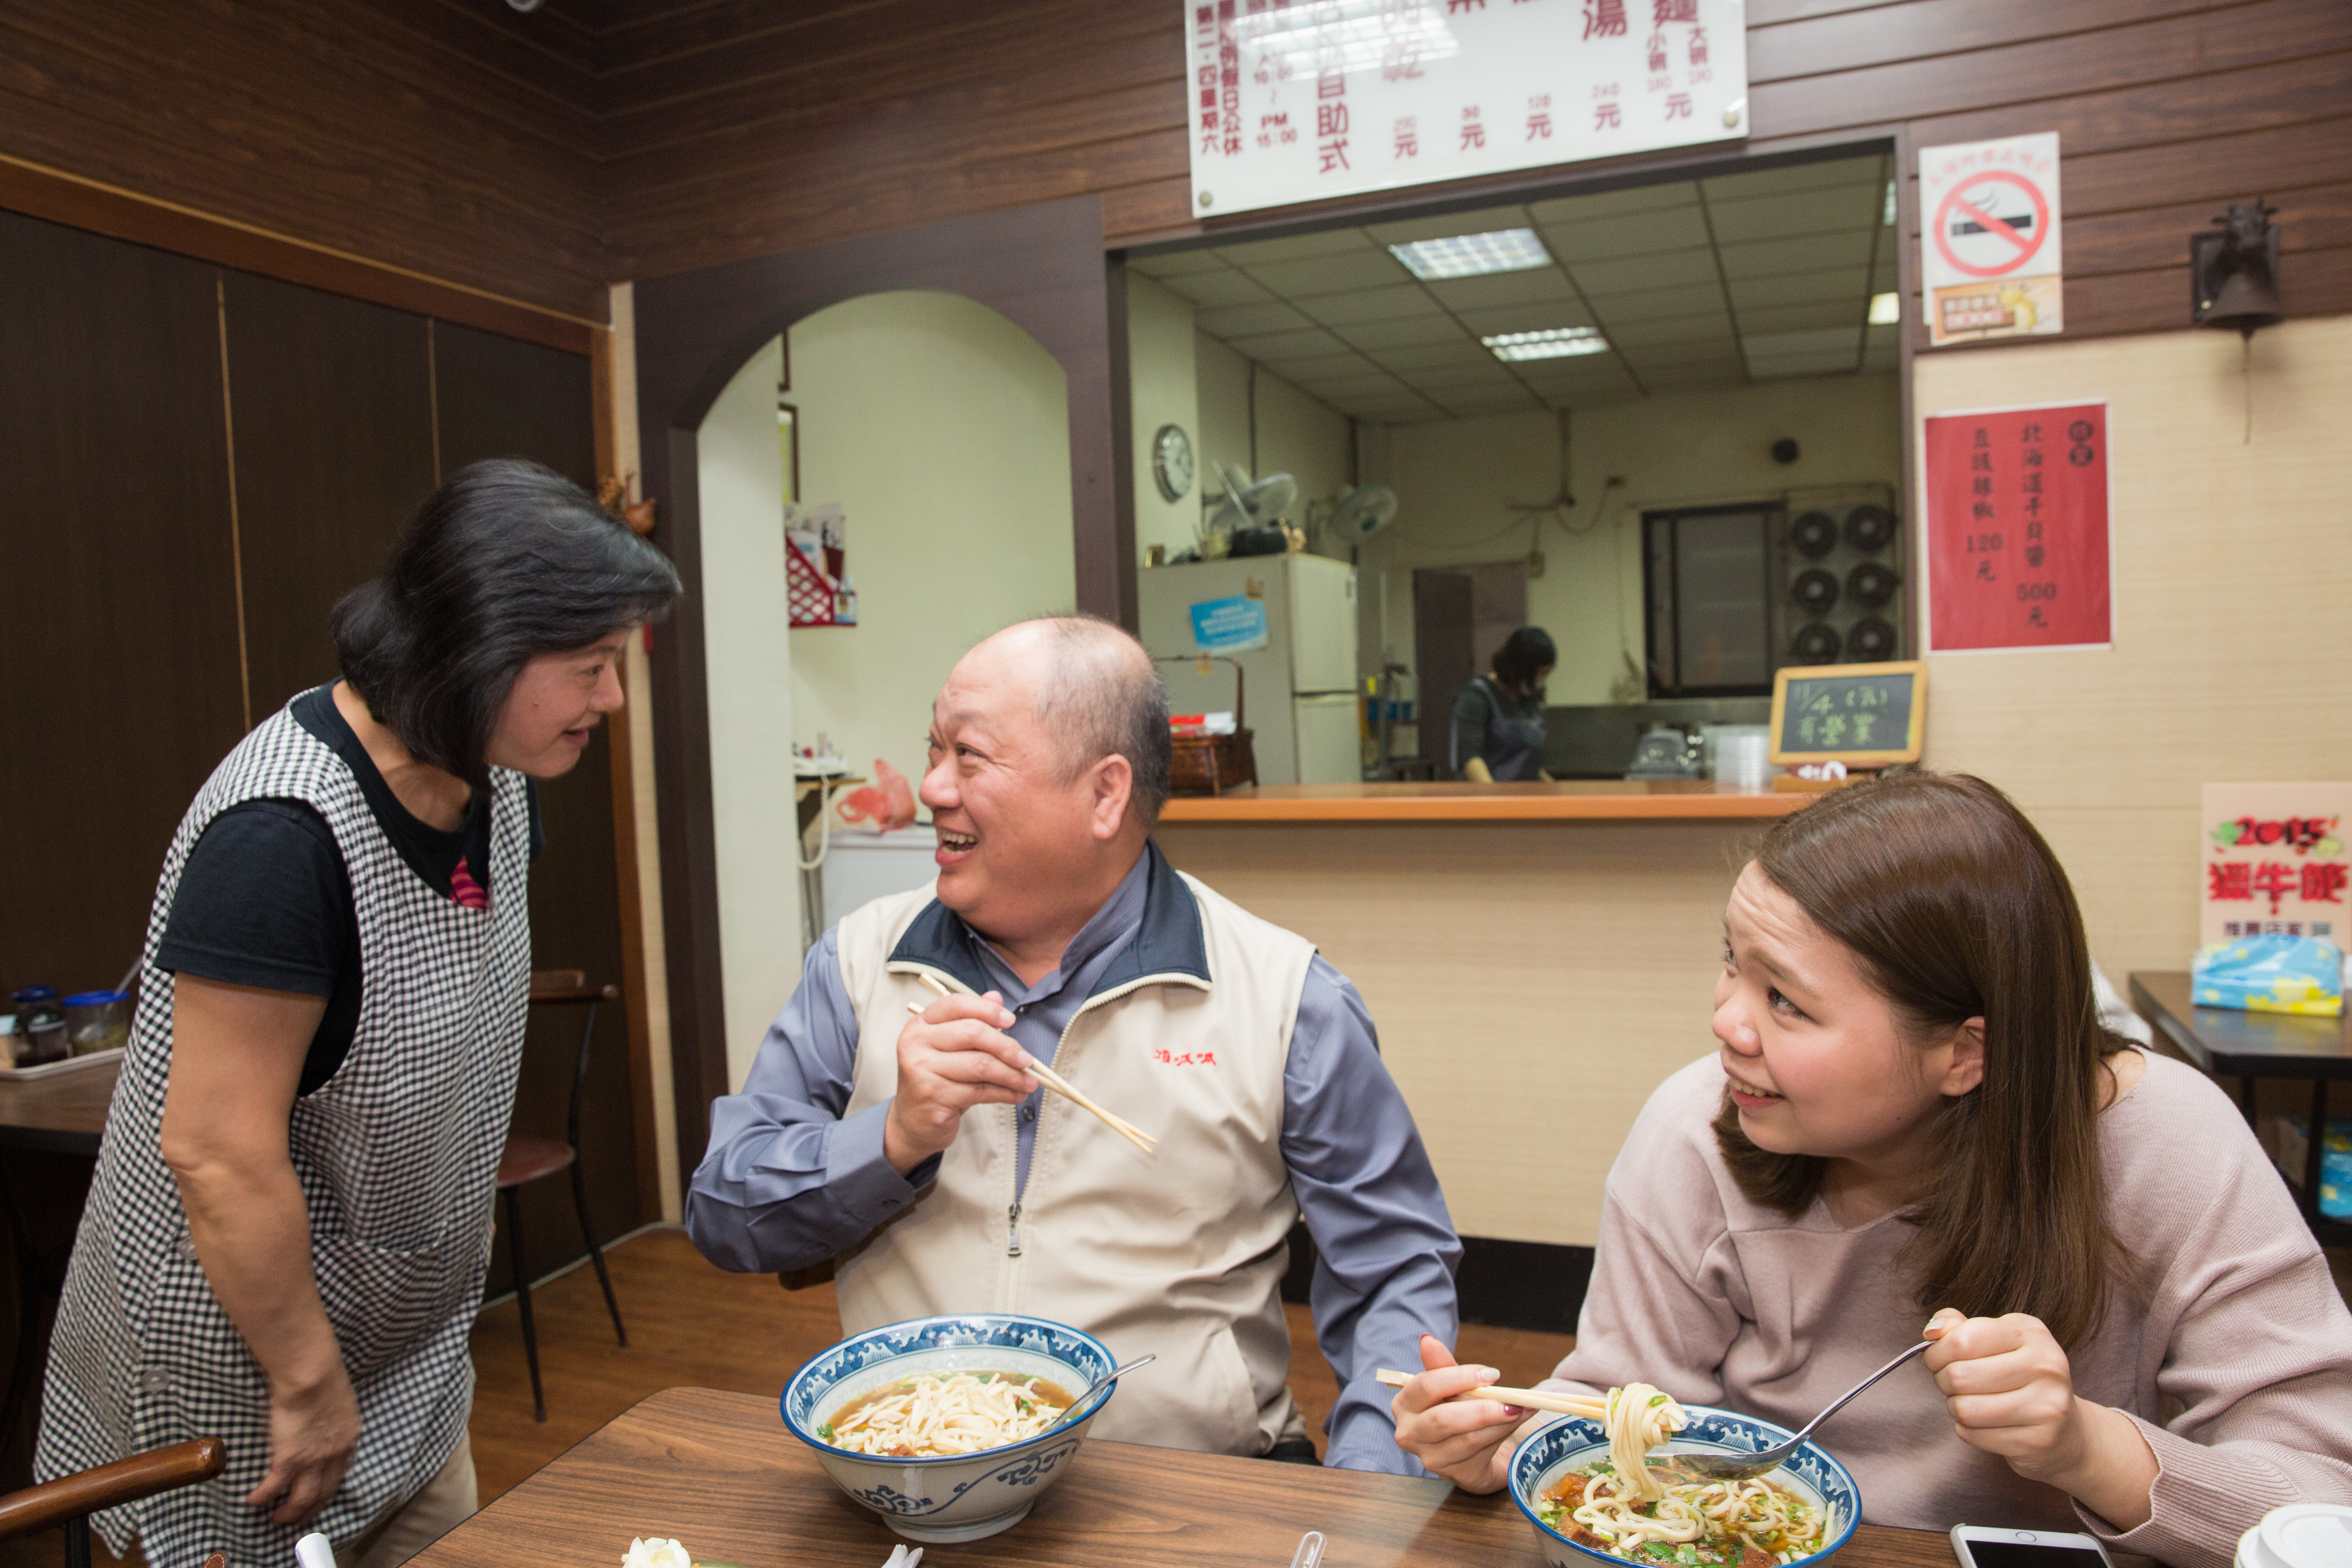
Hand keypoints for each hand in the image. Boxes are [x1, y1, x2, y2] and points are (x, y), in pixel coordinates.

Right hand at [246, 1365, 359, 1525]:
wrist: (311, 1374)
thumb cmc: (323, 1376)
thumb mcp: (339, 1399)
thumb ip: (333, 1415)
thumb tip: (322, 1418)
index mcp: (348, 1437)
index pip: (341, 1471)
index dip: (328, 1486)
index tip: (319, 1494)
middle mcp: (335, 1453)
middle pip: (324, 1491)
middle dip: (311, 1508)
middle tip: (298, 1518)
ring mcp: (313, 1459)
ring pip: (303, 1498)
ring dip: (290, 1512)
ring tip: (277, 1519)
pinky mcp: (289, 1459)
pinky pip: (275, 1487)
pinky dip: (263, 1497)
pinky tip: (253, 1501)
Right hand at [883, 990, 1035, 1173]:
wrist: (913, 1122)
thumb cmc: (936, 1080)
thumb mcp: (950, 1048)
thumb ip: (971, 1021)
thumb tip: (996, 997)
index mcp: (920, 1024)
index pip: (956, 1005)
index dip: (987, 1010)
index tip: (1010, 1021)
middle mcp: (916, 1044)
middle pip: (973, 1033)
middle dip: (1007, 1047)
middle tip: (1027, 1060)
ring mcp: (922, 1071)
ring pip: (981, 1065)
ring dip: (1012, 1075)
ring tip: (1028, 1082)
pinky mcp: (933, 1097)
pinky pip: (979, 1091)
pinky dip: (1004, 1093)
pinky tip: (1015, 1094)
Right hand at [1390, 1333, 1532, 1493]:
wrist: (1473, 1447)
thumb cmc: (1458, 1408)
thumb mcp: (1452, 1385)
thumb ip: (1441, 1365)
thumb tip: (1427, 1340)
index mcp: (1404, 1403)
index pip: (1427, 1386)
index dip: (1459, 1378)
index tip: (1491, 1373)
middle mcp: (1409, 1433)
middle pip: (1442, 1419)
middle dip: (1481, 1408)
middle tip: (1511, 1399)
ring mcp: (1430, 1458)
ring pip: (1467, 1438)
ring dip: (1499, 1422)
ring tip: (1521, 1408)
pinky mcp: (1454, 1474)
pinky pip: (1481, 1453)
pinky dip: (1502, 1434)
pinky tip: (1517, 1422)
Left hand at [1923, 1309, 2155, 1527]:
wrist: (2066, 1432)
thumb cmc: (2019, 1378)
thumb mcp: (1994, 1341)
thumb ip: (1958, 1328)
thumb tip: (1931, 1332)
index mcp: (2031, 1332)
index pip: (1961, 1340)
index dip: (1936, 1353)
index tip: (1937, 1360)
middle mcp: (2046, 1366)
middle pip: (1959, 1376)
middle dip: (1944, 1382)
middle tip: (1954, 1385)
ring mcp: (2047, 1406)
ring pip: (1964, 1409)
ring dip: (1956, 1408)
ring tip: (1971, 1403)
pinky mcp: (2039, 1441)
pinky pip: (1974, 1435)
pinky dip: (1969, 1431)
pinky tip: (1988, 1425)